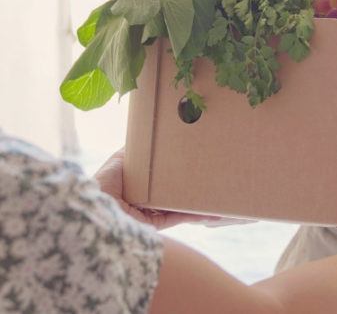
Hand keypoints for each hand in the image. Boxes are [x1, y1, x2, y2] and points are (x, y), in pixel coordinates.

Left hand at [94, 149, 218, 229]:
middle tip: (208, 176)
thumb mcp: (119, 160)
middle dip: (189, 185)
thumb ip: (133, 150)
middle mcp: (143, 200)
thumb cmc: (103, 184)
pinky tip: (211, 211)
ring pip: (179, 206)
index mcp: (135, 184)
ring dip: (197, 202)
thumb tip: (147, 136)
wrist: (95, 210)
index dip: (174, 169)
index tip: (191, 161)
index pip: (159, 177)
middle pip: (171, 191)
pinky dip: (195, 215)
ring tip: (215, 196)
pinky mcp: (155, 225)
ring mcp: (150, 214)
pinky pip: (179, 218)